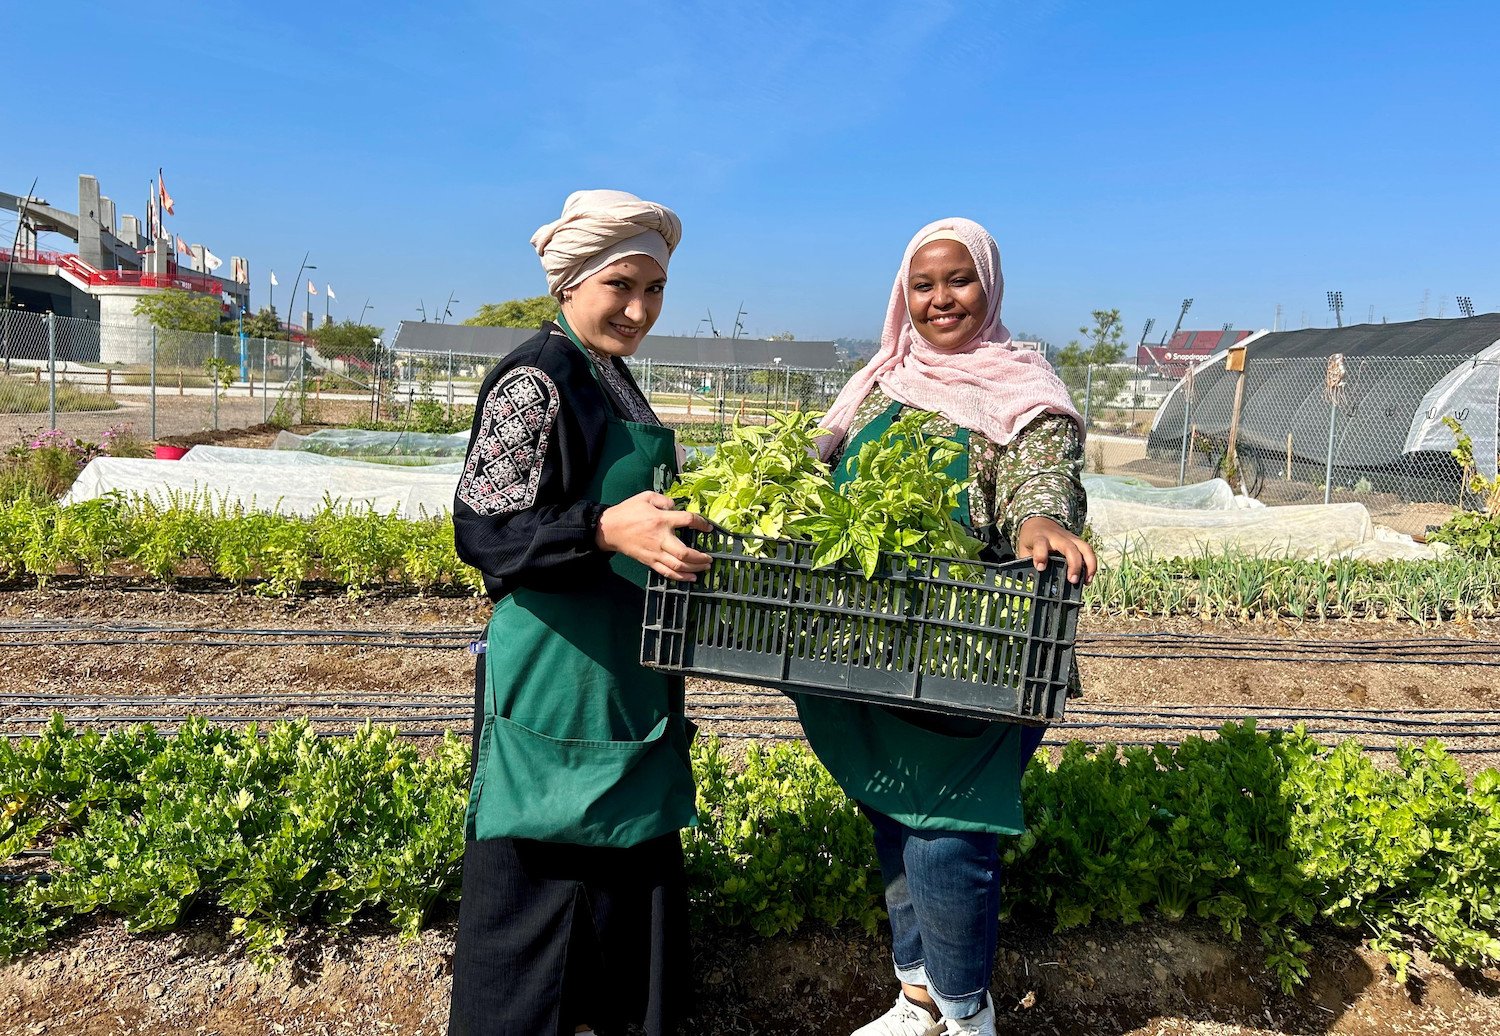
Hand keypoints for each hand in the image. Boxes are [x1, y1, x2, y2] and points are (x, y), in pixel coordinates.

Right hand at [596, 492, 713, 581]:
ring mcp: (655, 552)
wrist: (609, 529)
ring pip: (678, 565)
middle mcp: (660, 538)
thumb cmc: (627, 511)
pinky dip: (680, 577)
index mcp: (661, 520)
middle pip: (685, 552)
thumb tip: (676, 506)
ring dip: (694, 568)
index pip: (687, 520)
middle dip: (700, 557)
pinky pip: (667, 572)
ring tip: (705, 567)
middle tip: (710, 557)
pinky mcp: (649, 561)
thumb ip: (664, 500)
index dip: (701, 523)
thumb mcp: (646, 497)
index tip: (708, 527)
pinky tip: (691, 578)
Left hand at [1016, 515, 1095, 585]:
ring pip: (1085, 548)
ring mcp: (1070, 537)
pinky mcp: (1077, 541)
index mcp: (1039, 537)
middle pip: (1069, 547)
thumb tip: (1032, 582)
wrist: (1039, 521)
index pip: (1041, 544)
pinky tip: (1088, 577)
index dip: (1041, 555)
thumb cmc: (1031, 539)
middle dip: (1074, 564)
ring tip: (1087, 581)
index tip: (1041, 568)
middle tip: (1072, 580)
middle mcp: (1057, 537)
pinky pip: (1088, 551)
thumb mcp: (1024, 548)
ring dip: (1088, 565)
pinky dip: (1091, 564)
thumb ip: (1027, 562)